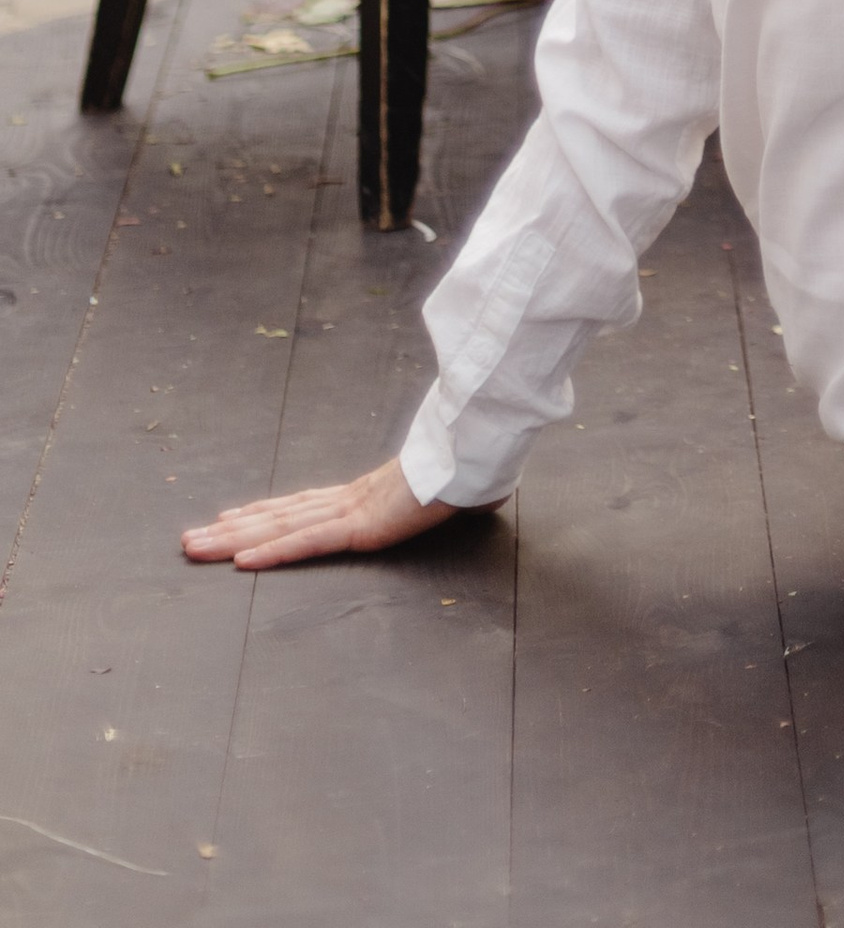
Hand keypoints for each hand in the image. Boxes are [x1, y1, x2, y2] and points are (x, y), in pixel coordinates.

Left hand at [181, 454, 458, 571]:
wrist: (481, 452)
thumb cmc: (470, 469)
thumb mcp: (446, 491)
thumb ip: (445, 497)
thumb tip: (482, 495)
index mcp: (364, 495)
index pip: (301, 506)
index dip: (263, 513)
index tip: (231, 517)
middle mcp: (347, 500)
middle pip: (277, 516)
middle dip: (229, 530)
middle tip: (188, 539)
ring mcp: (351, 512)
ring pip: (279, 529)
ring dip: (232, 540)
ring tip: (194, 547)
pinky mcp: (361, 526)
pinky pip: (309, 543)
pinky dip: (273, 553)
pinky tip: (241, 563)